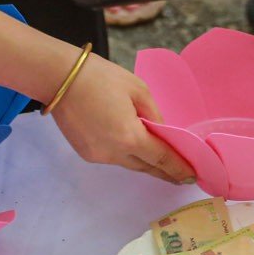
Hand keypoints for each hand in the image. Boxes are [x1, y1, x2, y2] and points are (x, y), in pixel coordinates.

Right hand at [49, 55, 195, 183]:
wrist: (59, 78)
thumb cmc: (101, 77)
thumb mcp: (138, 89)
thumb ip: (154, 115)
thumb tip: (162, 133)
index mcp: (130, 136)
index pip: (161, 159)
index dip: (179, 168)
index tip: (193, 177)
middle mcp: (113, 153)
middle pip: (146, 167)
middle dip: (166, 172)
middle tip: (183, 177)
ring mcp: (97, 156)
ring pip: (129, 164)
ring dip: (146, 163)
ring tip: (163, 162)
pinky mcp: (85, 153)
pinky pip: (113, 158)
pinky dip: (127, 155)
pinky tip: (134, 149)